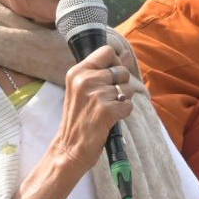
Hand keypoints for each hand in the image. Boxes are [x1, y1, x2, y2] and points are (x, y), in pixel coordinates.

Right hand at [48, 45, 134, 173]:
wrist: (70, 147)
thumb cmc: (79, 118)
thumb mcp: (85, 89)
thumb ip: (105, 70)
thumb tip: (127, 55)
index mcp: (77, 72)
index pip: (107, 51)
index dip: (116, 63)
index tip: (111, 77)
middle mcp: (85, 80)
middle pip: (122, 70)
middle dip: (121, 85)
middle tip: (108, 100)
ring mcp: (95, 95)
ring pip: (128, 88)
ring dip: (123, 100)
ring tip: (107, 110)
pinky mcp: (106, 110)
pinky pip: (129, 104)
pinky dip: (124, 113)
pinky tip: (111, 119)